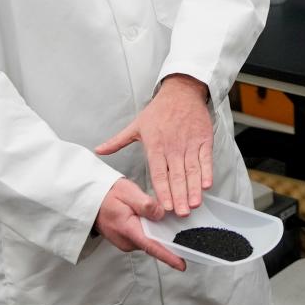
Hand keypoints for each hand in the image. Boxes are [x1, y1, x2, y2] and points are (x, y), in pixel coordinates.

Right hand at [93, 178, 185, 271]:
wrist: (91, 200)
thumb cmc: (108, 195)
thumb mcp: (127, 192)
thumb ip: (145, 203)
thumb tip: (160, 214)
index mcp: (128, 229)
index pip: (151, 246)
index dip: (168, 256)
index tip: (181, 264)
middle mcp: (127, 241)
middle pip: (154, 244)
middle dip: (169, 239)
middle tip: (182, 230)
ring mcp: (127, 242)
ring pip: (150, 240)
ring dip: (159, 233)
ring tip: (167, 220)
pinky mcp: (128, 240)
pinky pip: (144, 237)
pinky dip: (152, 231)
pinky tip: (155, 221)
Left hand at [95, 74, 212, 215]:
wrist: (182, 91)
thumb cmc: (158, 110)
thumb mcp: (136, 125)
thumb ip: (117, 141)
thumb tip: (98, 150)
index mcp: (155, 145)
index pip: (159, 173)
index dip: (162, 190)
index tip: (164, 207)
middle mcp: (173, 146)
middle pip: (176, 175)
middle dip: (179, 196)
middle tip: (181, 214)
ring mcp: (189, 143)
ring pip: (192, 170)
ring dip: (194, 188)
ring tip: (194, 204)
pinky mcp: (204, 139)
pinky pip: (206, 158)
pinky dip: (207, 172)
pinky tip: (207, 185)